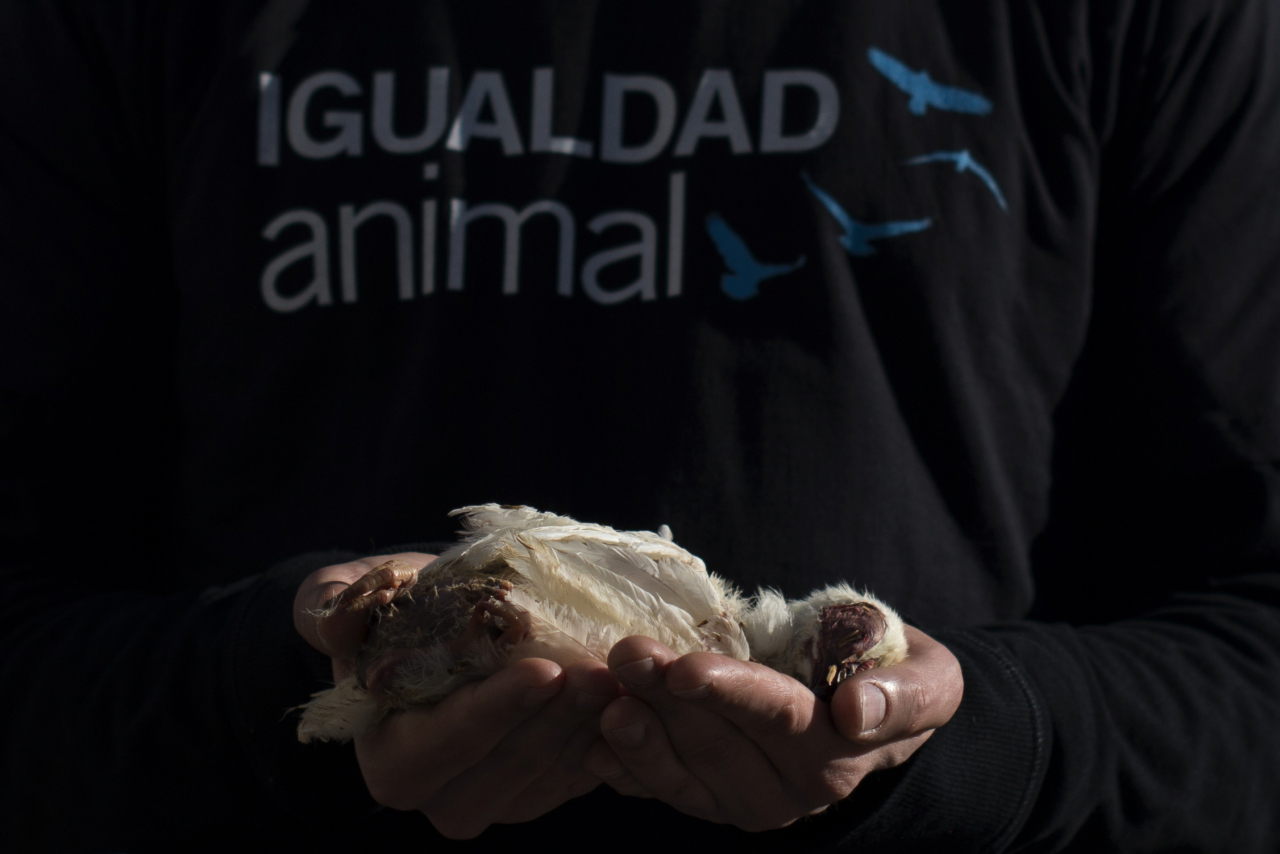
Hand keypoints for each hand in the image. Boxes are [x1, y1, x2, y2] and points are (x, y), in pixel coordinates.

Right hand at [294, 554, 621, 838]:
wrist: (437, 630)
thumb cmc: (393, 611)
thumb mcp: (354, 597)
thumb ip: (338, 608)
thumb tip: (335, 617)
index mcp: (392, 760)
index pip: (446, 743)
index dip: (495, 710)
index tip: (544, 668)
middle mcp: (443, 796)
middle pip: (510, 766)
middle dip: (558, 718)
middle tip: (600, 667)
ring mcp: (500, 800)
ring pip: (554, 773)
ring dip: (592, 725)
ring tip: (624, 673)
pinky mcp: (546, 790)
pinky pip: (583, 773)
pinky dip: (610, 736)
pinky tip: (632, 694)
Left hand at [582, 625, 961, 830]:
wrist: (875, 718)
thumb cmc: (898, 682)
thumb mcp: (928, 681)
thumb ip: (902, 696)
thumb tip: (857, 710)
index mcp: (833, 753)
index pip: (774, 718)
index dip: (729, 693)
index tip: (686, 667)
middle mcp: (785, 790)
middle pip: (716, 742)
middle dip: (667, 697)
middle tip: (625, 651)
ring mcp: (741, 801)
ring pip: (681, 774)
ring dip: (637, 736)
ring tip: (601, 698)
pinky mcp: (709, 798)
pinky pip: (663, 791)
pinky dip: (625, 770)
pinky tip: (592, 745)